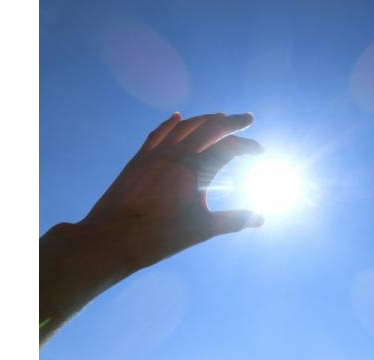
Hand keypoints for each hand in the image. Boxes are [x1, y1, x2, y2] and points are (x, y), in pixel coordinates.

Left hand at [80, 112, 264, 269]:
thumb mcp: (202, 229)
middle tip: (247, 117)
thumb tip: (261, 219)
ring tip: (219, 118)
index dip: (247, 146)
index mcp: (195, 167)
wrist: (112, 238)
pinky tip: (177, 117)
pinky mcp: (139, 159)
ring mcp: (155, 153)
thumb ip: (234, 220)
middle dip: (231, 122)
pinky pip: (158, 133)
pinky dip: (171, 123)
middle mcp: (176, 153)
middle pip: (209, 127)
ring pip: (184, 126)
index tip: (261, 150)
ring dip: (204, 119)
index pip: (229, 147)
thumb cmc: (160, 236)